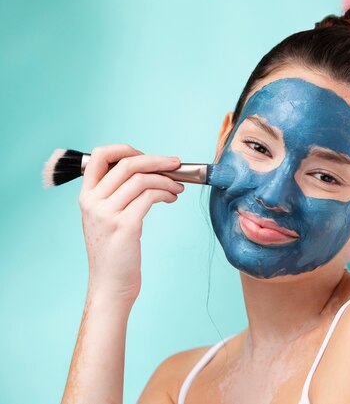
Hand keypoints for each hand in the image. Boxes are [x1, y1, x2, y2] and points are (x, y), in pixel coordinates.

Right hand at [78, 144, 184, 304]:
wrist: (110, 285)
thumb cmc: (114, 252)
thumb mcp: (105, 218)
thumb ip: (115, 194)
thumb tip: (147, 169)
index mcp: (86, 196)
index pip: (100, 156)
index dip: (126, 149)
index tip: (147, 156)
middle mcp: (93, 201)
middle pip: (128, 163)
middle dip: (157, 160)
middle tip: (176, 164)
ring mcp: (108, 213)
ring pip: (142, 179)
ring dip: (167, 179)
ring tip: (178, 187)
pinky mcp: (125, 225)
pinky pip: (150, 196)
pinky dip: (166, 192)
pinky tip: (172, 198)